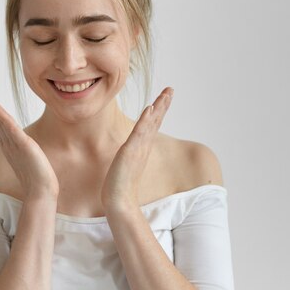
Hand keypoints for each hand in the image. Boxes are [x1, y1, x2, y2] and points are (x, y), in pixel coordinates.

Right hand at [0, 88, 58, 199]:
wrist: (42, 192)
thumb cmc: (38, 181)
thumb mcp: (30, 163)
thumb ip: (24, 156)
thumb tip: (26, 153)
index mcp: (9, 146)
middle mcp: (8, 143)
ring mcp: (14, 143)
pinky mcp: (23, 144)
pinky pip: (9, 126)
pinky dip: (0, 116)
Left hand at [101, 87, 173, 210]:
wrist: (119, 200)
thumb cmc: (120, 185)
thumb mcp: (125, 164)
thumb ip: (129, 156)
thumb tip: (128, 153)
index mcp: (142, 147)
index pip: (153, 124)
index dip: (159, 110)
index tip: (165, 97)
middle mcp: (143, 146)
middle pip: (156, 120)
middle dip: (163, 104)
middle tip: (170, 89)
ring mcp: (138, 148)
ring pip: (151, 123)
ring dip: (158, 107)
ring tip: (165, 93)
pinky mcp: (131, 151)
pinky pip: (140, 132)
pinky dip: (146, 120)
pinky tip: (150, 108)